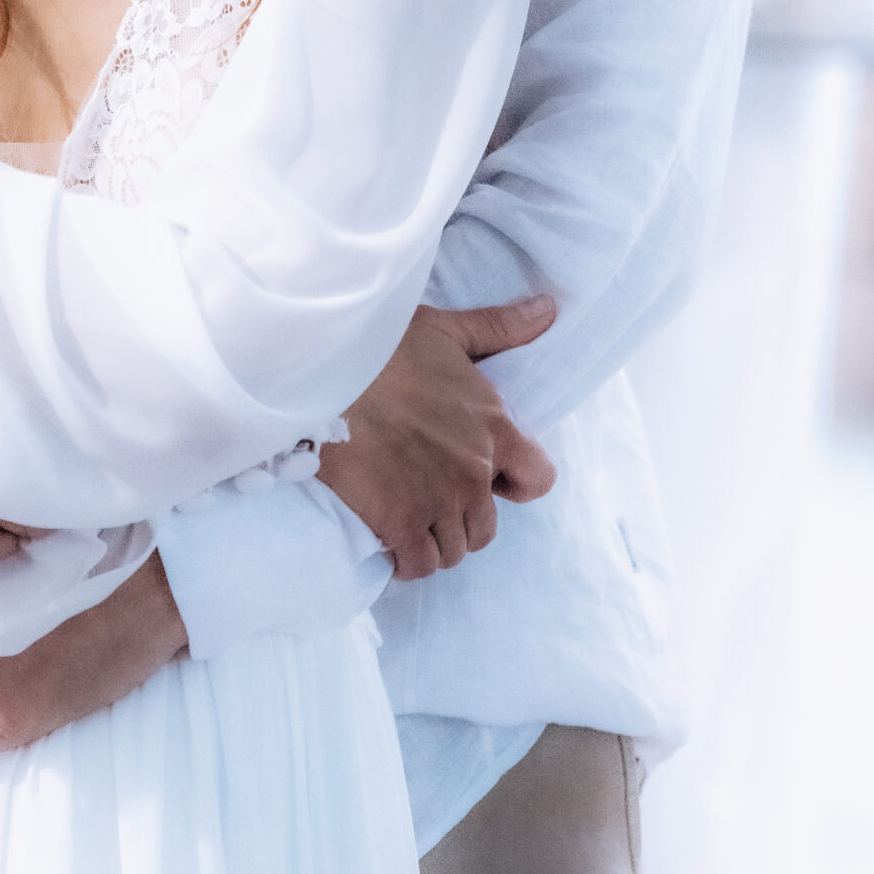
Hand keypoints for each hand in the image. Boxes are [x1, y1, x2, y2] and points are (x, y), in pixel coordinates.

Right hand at [319, 296, 557, 579]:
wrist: (323, 372)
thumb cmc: (383, 346)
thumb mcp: (445, 329)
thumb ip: (500, 328)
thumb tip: (549, 310)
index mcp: (493, 427)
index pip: (538, 480)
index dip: (516, 483)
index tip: (490, 476)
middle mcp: (475, 472)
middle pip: (487, 526)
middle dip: (463, 517)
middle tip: (431, 495)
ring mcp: (438, 502)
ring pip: (454, 549)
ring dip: (435, 540)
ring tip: (407, 517)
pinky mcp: (400, 523)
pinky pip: (418, 564)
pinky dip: (407, 560)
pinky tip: (389, 541)